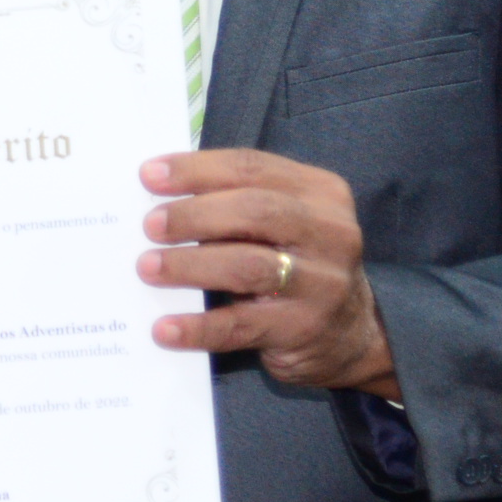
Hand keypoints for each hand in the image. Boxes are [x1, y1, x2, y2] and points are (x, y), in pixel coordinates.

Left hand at [137, 149, 398, 397]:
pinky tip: (165, 329)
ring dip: (190, 265)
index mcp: (320, 192)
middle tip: (149, 225)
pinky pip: (242, 326)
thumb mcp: (283, 223)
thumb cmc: (298, 262)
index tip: (148, 175)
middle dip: (193, 215)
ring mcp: (322, 284)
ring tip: (147, 268)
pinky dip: (198, 326)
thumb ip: (236, 202)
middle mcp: (330, 232)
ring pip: (248, 266)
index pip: (251, 167)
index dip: (196, 169)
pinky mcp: (303, 329)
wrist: (354, 333)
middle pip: (254, 211)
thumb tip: (157, 197)